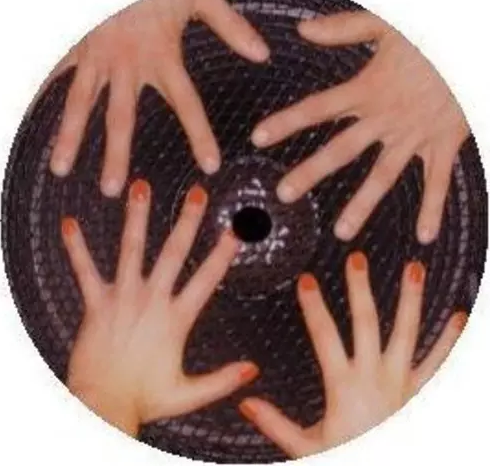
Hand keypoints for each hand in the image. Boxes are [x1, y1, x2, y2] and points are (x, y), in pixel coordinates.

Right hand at [45, 0, 268, 195]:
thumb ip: (231, 27)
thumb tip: (263, 54)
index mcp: (161, 56)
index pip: (186, 104)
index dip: (199, 135)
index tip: (209, 165)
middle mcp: (127, 63)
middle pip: (122, 117)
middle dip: (115, 154)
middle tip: (112, 189)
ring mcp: (98, 55)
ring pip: (80, 102)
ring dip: (70, 136)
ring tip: (60, 168)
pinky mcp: (77, 43)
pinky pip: (58, 72)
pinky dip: (45, 95)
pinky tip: (34, 122)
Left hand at [62, 180, 258, 435]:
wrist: (102, 406)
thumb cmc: (144, 399)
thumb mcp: (189, 394)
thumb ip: (222, 380)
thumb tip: (253, 371)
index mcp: (175, 318)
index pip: (206, 279)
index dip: (222, 254)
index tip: (235, 231)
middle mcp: (151, 300)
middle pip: (173, 253)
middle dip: (188, 221)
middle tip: (197, 194)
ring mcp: (122, 298)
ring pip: (131, 250)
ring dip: (137, 217)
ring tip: (141, 188)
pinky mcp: (96, 303)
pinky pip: (85, 270)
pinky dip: (76, 246)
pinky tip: (70, 223)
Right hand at [238, 252, 466, 456]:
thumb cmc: (346, 459)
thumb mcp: (306, 448)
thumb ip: (275, 424)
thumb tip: (246, 401)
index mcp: (344, 387)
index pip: (324, 336)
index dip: (313, 306)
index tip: (306, 279)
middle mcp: (375, 377)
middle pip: (366, 323)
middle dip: (360, 289)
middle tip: (357, 259)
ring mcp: (402, 382)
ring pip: (407, 334)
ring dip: (410, 300)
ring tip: (415, 269)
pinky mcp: (419, 392)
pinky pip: (438, 364)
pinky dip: (450, 340)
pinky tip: (459, 317)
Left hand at [251, 10, 467, 243]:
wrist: (475, 46)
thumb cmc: (431, 35)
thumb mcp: (386, 25)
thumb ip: (343, 28)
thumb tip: (302, 30)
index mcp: (368, 89)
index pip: (318, 108)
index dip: (286, 122)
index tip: (258, 138)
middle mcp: (386, 118)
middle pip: (341, 149)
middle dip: (311, 172)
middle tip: (285, 194)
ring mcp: (414, 135)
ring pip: (383, 175)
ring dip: (362, 205)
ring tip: (341, 232)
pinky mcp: (443, 143)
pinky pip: (438, 181)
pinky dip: (433, 208)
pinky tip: (425, 237)